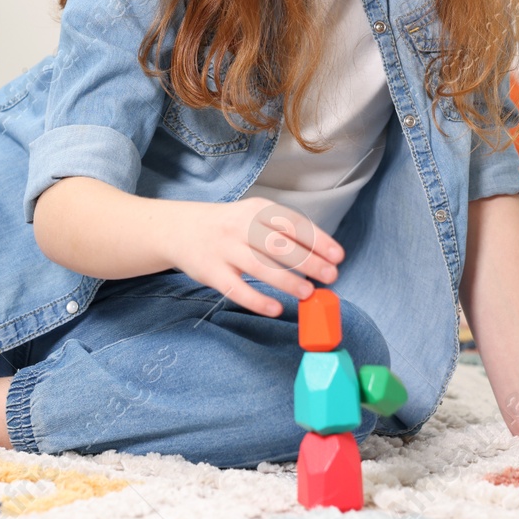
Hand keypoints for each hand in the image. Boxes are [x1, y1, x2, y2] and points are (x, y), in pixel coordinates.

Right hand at [156, 196, 341, 316]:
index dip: (318, 240)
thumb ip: (282, 232)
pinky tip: (276, 309)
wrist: (180, 229)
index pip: (293, 224)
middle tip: (331, 277)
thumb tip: (321, 256)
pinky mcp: (211, 272)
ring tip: (308, 293)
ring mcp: (224, 249)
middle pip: (279, 245)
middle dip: (309, 261)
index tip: (338, 256)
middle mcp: (240, 226)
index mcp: (256, 210)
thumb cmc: (228, 226)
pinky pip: (236, 288)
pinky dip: (257, 300)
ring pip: (259, 266)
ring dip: (287, 281)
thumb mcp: (253, 216)